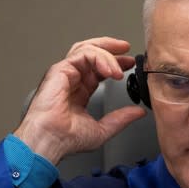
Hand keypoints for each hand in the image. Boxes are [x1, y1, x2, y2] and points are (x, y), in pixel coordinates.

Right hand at [14, 37, 145, 164]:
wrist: (50, 140)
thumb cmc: (66, 139)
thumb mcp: (103, 129)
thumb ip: (121, 118)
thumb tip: (138, 112)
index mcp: (79, 92)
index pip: (98, 69)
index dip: (115, 64)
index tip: (129, 64)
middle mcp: (71, 80)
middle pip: (91, 52)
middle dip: (111, 47)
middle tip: (127, 49)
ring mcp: (65, 73)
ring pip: (87, 49)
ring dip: (108, 53)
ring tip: (122, 63)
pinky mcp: (60, 69)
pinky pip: (83, 54)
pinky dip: (100, 58)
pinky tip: (111, 71)